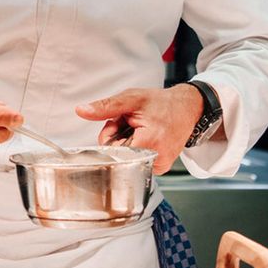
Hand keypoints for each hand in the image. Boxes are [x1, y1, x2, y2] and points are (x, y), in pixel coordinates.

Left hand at [75, 84, 203, 174]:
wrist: (187, 108)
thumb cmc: (160, 103)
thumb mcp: (131, 99)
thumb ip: (105, 107)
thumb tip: (81, 111)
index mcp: (149, 141)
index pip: (113, 151)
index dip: (111, 136)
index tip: (119, 124)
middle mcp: (157, 158)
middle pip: (119, 155)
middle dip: (118, 138)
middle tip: (131, 123)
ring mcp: (161, 165)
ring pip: (128, 159)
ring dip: (128, 144)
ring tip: (140, 129)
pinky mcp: (161, 168)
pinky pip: (137, 161)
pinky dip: (137, 149)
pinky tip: (146, 137)